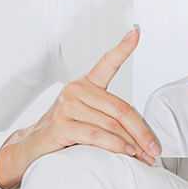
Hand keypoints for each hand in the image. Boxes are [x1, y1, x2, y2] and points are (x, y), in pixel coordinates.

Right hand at [0, 27, 160, 188]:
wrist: (32, 146)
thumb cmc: (65, 130)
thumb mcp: (89, 117)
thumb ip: (111, 118)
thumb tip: (143, 137)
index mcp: (86, 84)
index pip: (107, 62)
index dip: (123, 47)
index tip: (136, 32)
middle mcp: (76, 90)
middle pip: (120, 109)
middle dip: (142, 132)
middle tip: (155, 149)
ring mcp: (67, 106)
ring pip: (111, 125)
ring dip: (132, 144)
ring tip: (144, 156)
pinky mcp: (61, 125)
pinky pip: (96, 135)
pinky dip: (115, 146)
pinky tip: (126, 152)